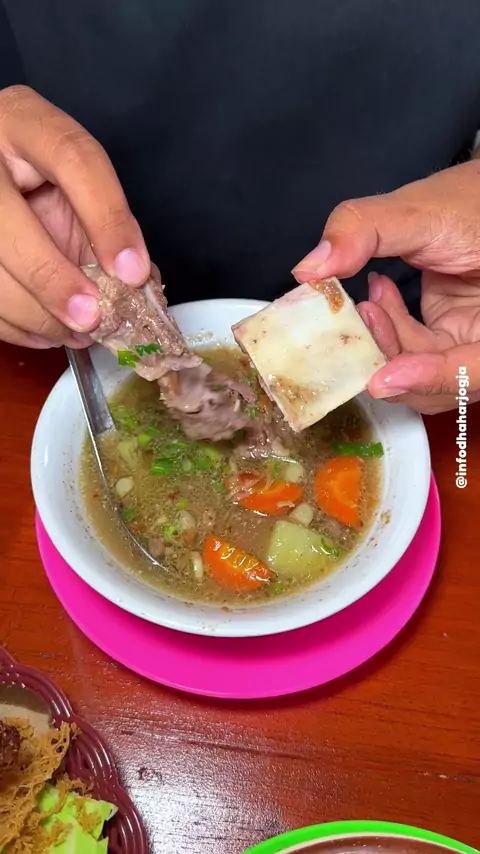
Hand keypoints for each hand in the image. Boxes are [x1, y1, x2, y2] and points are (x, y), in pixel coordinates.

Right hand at [0, 85, 149, 348]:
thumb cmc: (39, 180)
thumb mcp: (73, 184)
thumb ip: (102, 223)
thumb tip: (138, 285)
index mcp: (25, 122)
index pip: (72, 159)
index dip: (106, 218)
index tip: (133, 272)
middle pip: (5, 221)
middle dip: (51, 279)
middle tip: (91, 318)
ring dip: (35, 314)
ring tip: (77, 332)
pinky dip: (16, 327)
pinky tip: (45, 332)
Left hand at [292, 160, 479, 413]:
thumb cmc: (469, 200)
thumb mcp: (423, 210)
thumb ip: (366, 230)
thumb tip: (308, 268)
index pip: (477, 369)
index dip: (433, 378)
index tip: (383, 379)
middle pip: (444, 386)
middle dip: (394, 362)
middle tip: (365, 320)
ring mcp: (470, 344)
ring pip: (423, 375)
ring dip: (386, 343)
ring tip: (367, 302)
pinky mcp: (450, 336)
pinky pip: (414, 351)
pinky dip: (389, 330)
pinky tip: (377, 295)